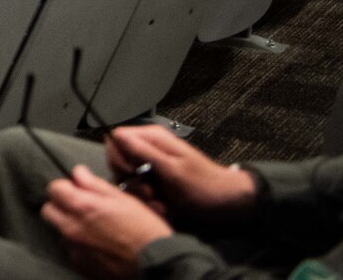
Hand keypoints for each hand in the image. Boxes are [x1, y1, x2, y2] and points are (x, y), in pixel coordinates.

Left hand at [41, 165, 173, 278]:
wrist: (156, 262)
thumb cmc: (144, 228)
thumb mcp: (123, 199)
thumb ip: (95, 184)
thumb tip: (78, 173)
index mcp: (83, 206)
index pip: (54, 189)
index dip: (65, 187)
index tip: (76, 190)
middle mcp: (72, 227)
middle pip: (48, 210)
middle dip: (60, 206)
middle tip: (79, 207)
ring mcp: (74, 248)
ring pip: (59, 231)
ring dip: (69, 226)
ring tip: (92, 228)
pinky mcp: (80, 265)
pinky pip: (70, 249)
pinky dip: (78, 245)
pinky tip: (97, 244)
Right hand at [105, 126, 258, 226]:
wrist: (226, 202)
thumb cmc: (204, 186)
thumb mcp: (173, 171)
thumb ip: (144, 152)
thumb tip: (118, 135)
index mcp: (152, 138)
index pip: (116, 138)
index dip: (118, 157)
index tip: (132, 174)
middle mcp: (149, 148)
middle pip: (118, 159)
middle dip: (129, 180)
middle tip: (148, 192)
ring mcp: (152, 165)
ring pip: (127, 178)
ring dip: (139, 194)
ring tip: (158, 203)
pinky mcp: (155, 181)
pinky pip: (139, 189)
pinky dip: (148, 201)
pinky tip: (162, 207)